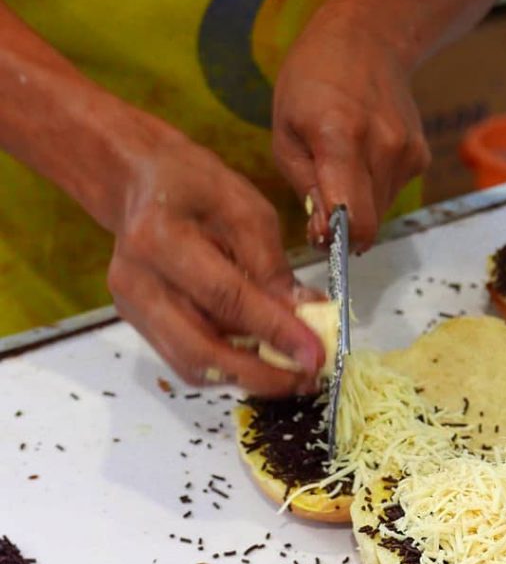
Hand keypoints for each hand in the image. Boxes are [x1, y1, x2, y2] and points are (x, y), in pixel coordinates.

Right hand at [109, 132, 325, 394]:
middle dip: (261, 374)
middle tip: (307, 379)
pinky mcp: (137, 323)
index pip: (226, 298)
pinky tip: (261, 360)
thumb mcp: (247, 210)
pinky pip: (187, 360)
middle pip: (200, 350)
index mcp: (160, 237)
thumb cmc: (195, 186)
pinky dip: (229, 368)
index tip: (316, 356)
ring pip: (193, 366)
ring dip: (248, 378)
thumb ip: (275, 267)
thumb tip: (310, 317)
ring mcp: (132, 307)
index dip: (275, 332)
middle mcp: (137, 281)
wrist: (138, 184)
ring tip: (292, 374)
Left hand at [272, 1, 430, 251]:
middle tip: (321, 202)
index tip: (323, 239)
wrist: (366, 39)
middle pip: (368, 221)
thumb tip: (326, 236)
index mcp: (340, 137)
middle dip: (344, 225)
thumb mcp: (286, 132)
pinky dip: (375, 188)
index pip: (354, 218)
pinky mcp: (421, 156)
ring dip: (359, 204)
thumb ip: (305, 189)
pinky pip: (394, 193)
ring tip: (342, 165)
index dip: (339, 241)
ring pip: (381, 210)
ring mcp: (407, 151)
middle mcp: (382, 146)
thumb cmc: (313, 82)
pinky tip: (364, 154)